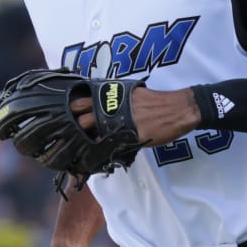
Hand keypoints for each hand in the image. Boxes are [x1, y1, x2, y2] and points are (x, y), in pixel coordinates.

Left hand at [70, 86, 200, 146]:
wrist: (177, 109)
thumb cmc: (157, 101)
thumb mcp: (133, 94)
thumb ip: (115, 100)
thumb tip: (102, 108)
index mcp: (112, 94)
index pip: (83, 100)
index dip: (74, 110)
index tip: (68, 117)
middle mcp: (112, 107)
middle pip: (82, 117)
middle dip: (75, 126)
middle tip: (72, 134)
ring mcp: (119, 122)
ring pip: (92, 132)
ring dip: (85, 139)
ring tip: (81, 145)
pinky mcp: (129, 136)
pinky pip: (110, 144)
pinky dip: (102, 148)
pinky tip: (98, 152)